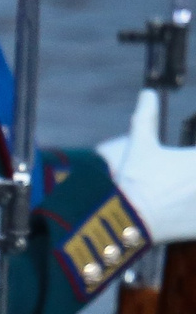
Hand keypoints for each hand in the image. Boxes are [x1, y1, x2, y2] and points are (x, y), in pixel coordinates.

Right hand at [98, 90, 195, 242]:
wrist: (126, 219)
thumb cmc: (134, 181)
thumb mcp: (140, 145)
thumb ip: (147, 118)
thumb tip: (147, 93)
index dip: (192, 162)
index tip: (187, 164)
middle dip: (192, 179)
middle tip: (185, 181)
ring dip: (194, 197)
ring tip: (186, 195)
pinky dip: (194, 218)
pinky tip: (186, 214)